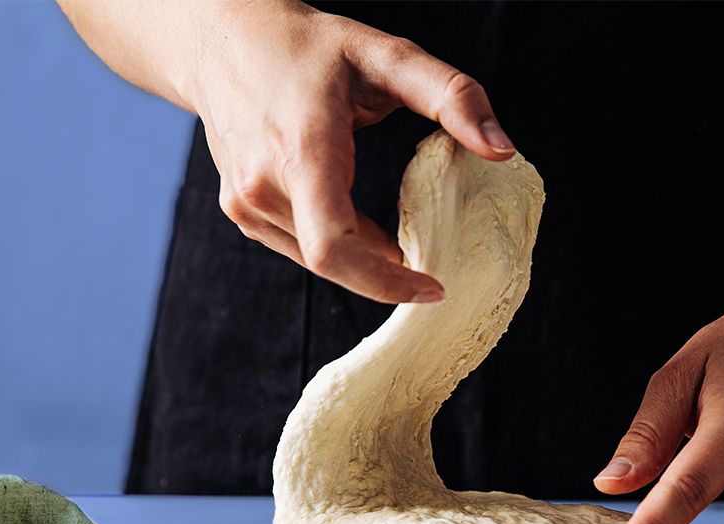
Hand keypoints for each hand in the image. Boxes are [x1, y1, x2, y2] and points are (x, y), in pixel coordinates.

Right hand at [190, 2, 514, 302]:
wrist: (221, 36)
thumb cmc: (308, 44)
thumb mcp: (386, 54)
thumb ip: (451, 95)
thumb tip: (502, 149)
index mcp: (301, 150)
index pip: (336, 247)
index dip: (386, 282)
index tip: (432, 287)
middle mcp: (263, 183)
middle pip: (332, 263)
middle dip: (384, 275)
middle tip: (428, 271)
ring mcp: (244, 201)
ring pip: (315, 260)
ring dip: (362, 261)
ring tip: (399, 242)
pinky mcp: (239, 208)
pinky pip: (297, 247)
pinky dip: (336, 246)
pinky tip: (360, 227)